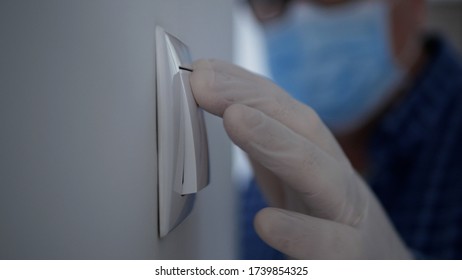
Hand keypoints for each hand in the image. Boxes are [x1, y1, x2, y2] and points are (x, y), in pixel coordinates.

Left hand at [190, 59, 410, 258]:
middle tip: (205, 83)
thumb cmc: (332, 224)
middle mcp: (336, 181)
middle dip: (254, 100)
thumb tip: (227, 111)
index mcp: (320, 161)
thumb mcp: (298, 182)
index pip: (285, 114)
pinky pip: (329, 247)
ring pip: (321, 177)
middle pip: (303, 131)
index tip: (204, 71)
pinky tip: (267, 222)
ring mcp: (349, 219)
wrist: (381, 268)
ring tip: (235, 118)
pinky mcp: (352, 260)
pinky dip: (299, 233)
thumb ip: (267, 150)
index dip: (245, 88)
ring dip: (276, 143)